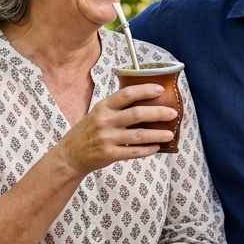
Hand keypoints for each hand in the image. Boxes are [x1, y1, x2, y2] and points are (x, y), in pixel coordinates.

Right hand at [51, 84, 177, 177]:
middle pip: (137, 114)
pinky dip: (148, 149)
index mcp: (103, 106)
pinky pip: (134, 152)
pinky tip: (157, 147)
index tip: (160, 89)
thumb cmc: (89, 130)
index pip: (126, 94)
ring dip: (157, 134)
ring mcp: (107, 138)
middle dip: (158, 113)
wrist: (71, 154)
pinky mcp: (110, 154)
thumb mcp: (98, 112)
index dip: (144, 90)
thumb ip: (118, 107)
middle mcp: (105, 121)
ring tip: (170, 133)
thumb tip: (147, 100)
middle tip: (173, 113)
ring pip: (139, 135)